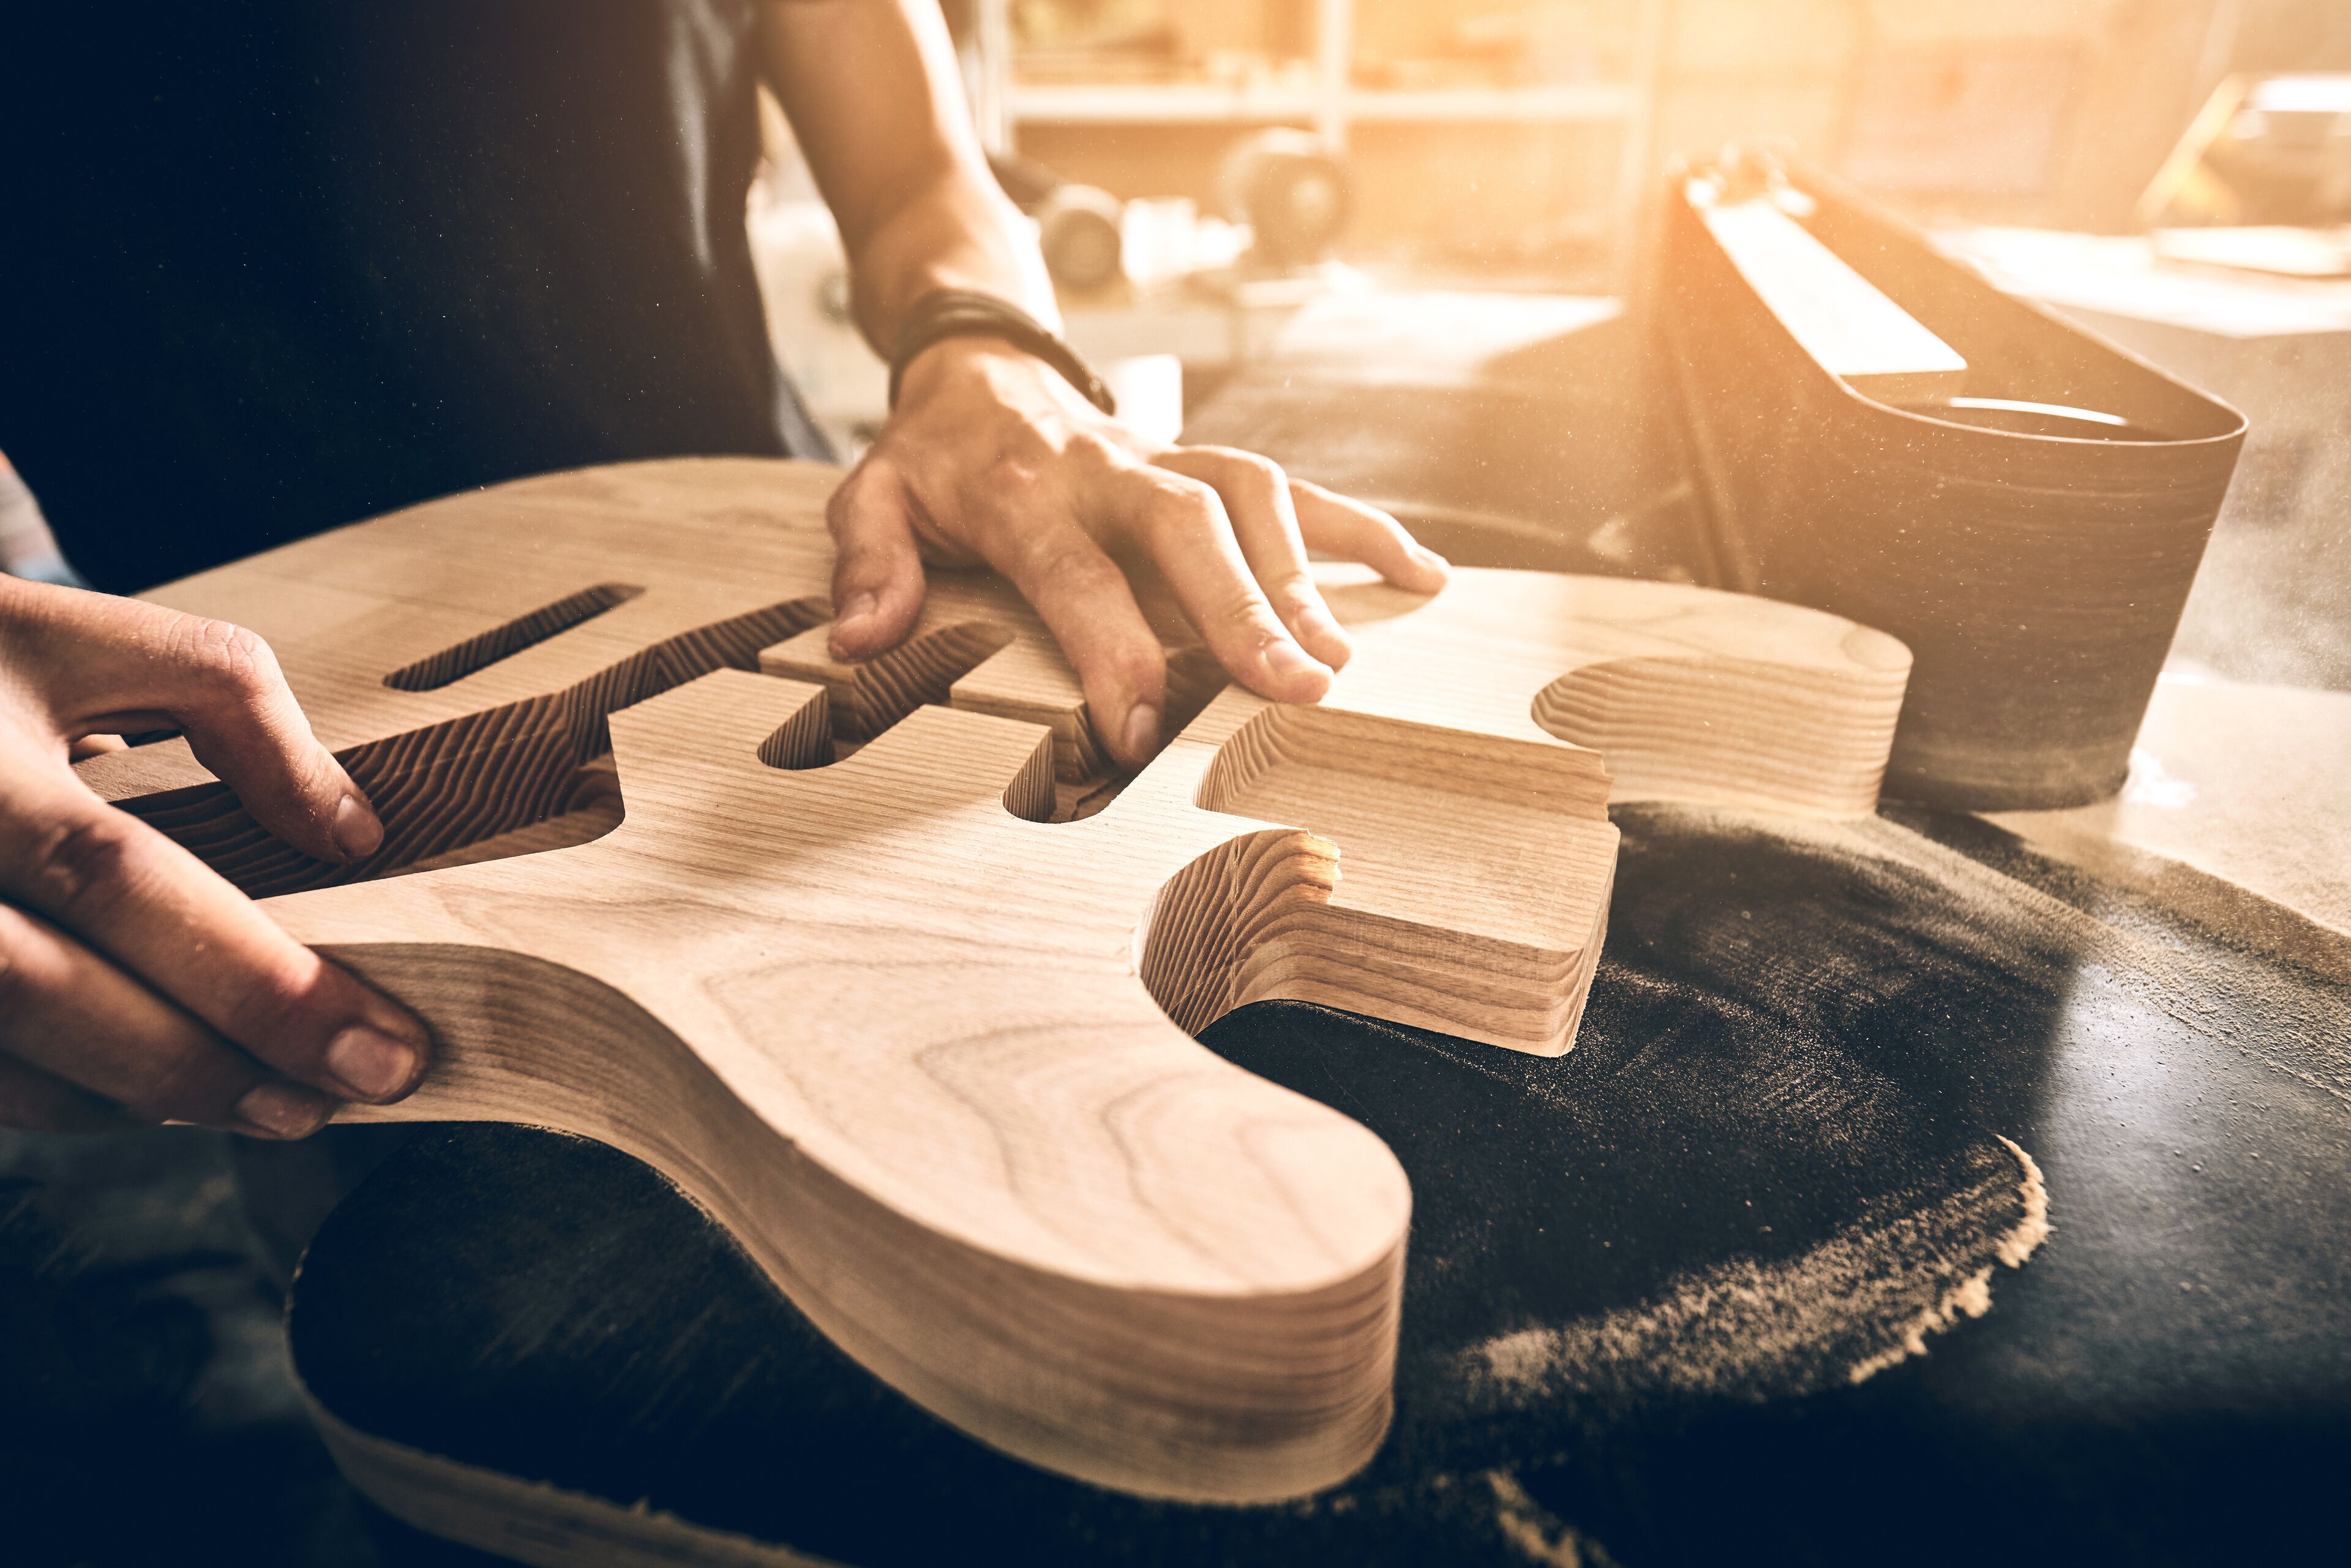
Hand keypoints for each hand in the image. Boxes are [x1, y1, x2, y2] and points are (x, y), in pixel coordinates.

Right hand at [0, 578, 429, 1135]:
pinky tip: (160, 1098)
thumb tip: (350, 834)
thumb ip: (230, 700)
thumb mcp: (83, 635)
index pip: (117, 880)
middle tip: (339, 1100)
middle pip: (42, 991)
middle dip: (204, 1068)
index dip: (256, 979)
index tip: (384, 1044)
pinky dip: (66, 1101)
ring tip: (275, 1107)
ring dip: (141, 1100)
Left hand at [824, 338, 1449, 768]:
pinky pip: (1296, 486)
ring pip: (1253, 494)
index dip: (1108, 649)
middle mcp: (1109, 468)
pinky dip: (1359, 529)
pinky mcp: (1210, 461)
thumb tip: (859, 637)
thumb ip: (868, 560)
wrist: (980, 364)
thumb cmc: (934, 456)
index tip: (1135, 731)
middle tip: (1293, 684)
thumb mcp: (872, 495)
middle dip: (1242, 603)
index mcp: (1023, 492)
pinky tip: (1420, 577)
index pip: (1072, 574)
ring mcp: (1170, 458)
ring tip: (1340, 660)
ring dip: (1305, 574)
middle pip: (1187, 525)